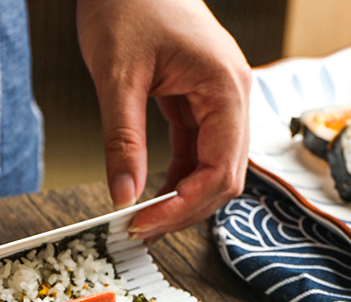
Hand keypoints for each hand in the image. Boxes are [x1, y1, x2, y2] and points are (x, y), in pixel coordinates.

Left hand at [77, 0, 251, 236]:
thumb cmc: (127, 3)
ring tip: (141, 218)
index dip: (184, 207)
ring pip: (213, 169)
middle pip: (224, 177)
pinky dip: (177, 178)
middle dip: (184, 210)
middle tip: (139, 230)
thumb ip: (122, 140)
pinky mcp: (200, 102)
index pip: (220, 169)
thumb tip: (123, 196)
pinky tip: (150, 193)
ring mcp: (219, 100)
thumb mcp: (117, 77)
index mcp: (224, 88)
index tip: (143, 224)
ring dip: (181, 198)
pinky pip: (198, 152)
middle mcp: (232, 96)